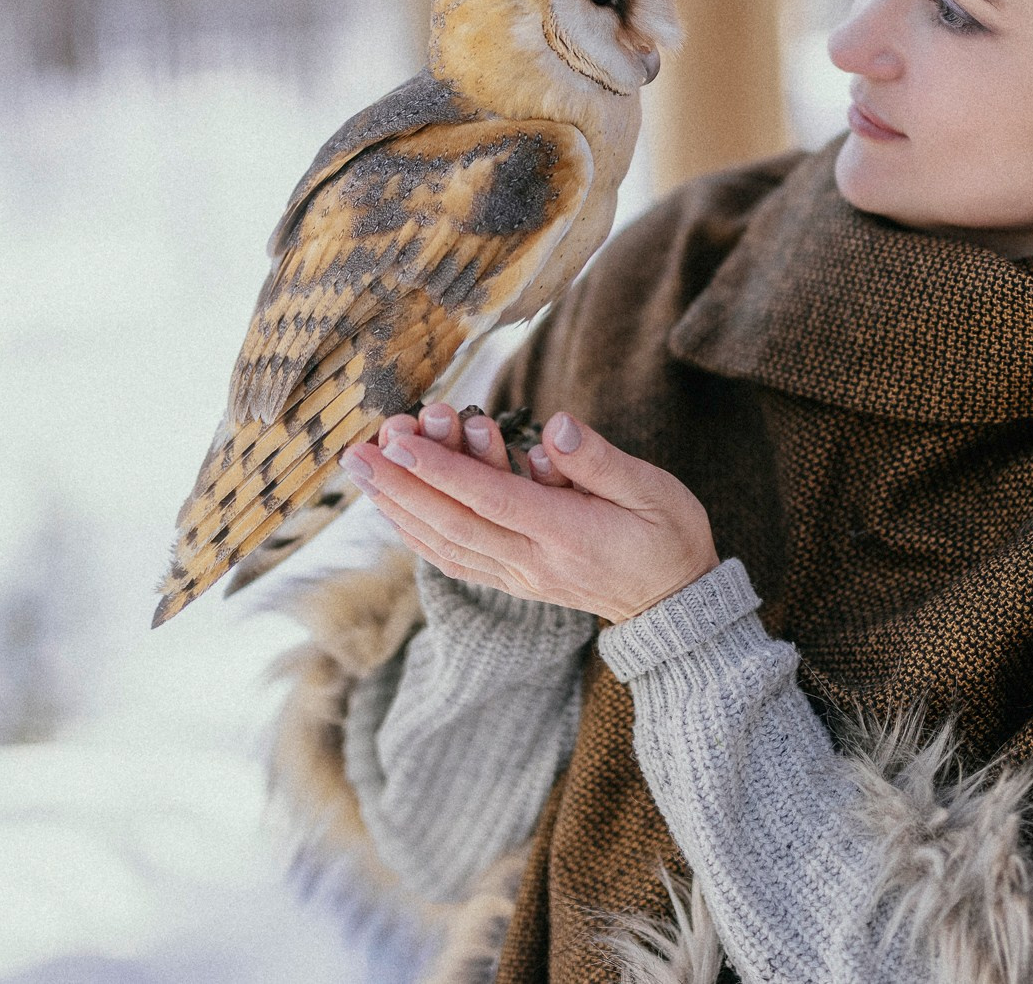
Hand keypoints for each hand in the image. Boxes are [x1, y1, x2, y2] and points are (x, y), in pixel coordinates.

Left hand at [342, 404, 720, 624]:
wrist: (675, 604)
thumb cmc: (669, 536)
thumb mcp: (654, 489)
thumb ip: (600, 461)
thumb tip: (553, 428)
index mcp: (567, 535)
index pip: (491, 500)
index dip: (441, 471)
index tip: (399, 443)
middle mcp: (533, 562)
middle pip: (453, 523)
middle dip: (400, 486)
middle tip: (357, 452)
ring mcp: (520, 576)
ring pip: (446, 544)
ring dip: (400, 509)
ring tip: (363, 475)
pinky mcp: (515, 581)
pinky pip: (455, 559)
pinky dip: (418, 535)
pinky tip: (397, 512)